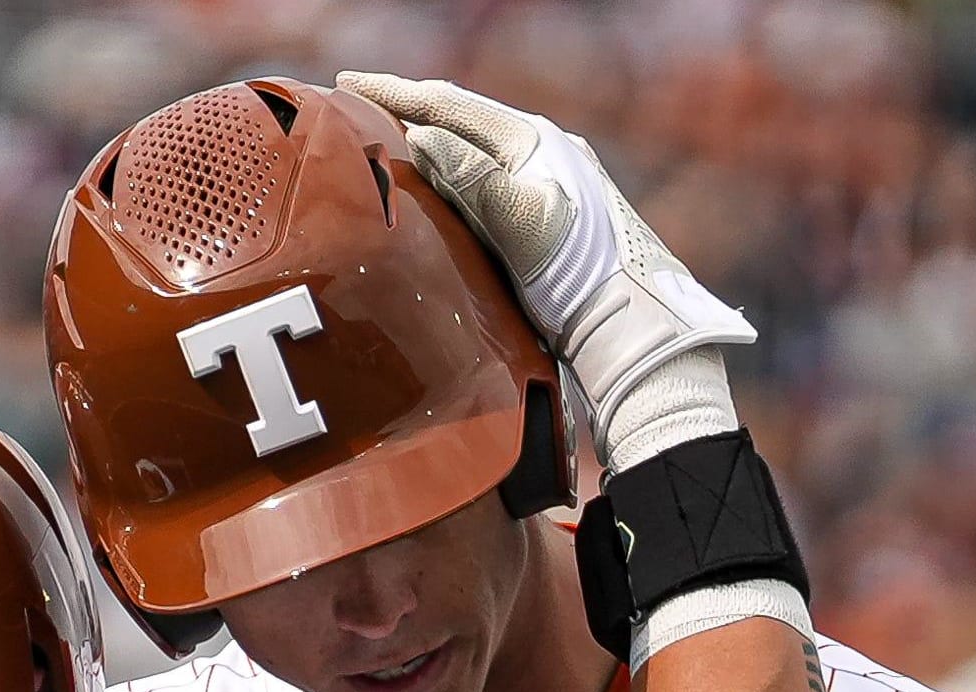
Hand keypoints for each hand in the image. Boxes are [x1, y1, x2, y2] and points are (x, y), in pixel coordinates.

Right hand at [332, 72, 752, 469]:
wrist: (630, 323)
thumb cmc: (580, 272)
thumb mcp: (522, 219)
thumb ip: (471, 177)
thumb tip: (422, 140)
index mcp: (533, 140)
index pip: (450, 104)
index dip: (393, 93)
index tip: (344, 85)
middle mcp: (539, 156)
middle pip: (458, 125)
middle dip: (405, 115)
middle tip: (353, 110)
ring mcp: (542, 189)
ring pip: (468, 157)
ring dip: (424, 149)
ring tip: (380, 148)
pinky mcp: (542, 225)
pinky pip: (479, 190)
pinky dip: (444, 186)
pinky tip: (428, 198)